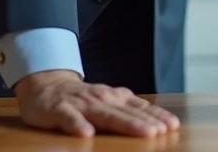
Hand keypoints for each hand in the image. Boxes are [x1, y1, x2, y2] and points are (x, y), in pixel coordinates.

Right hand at [13, 70, 180, 137]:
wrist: (45, 85)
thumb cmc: (81, 99)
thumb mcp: (108, 101)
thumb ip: (129, 110)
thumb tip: (158, 121)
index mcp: (114, 98)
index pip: (139, 107)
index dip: (156, 116)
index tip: (172, 125)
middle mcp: (101, 99)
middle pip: (126, 113)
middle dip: (145, 122)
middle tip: (162, 131)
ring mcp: (81, 104)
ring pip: (105, 115)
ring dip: (125, 124)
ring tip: (143, 133)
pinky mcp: (60, 110)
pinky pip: (69, 118)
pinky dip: (78, 125)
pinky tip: (86, 133)